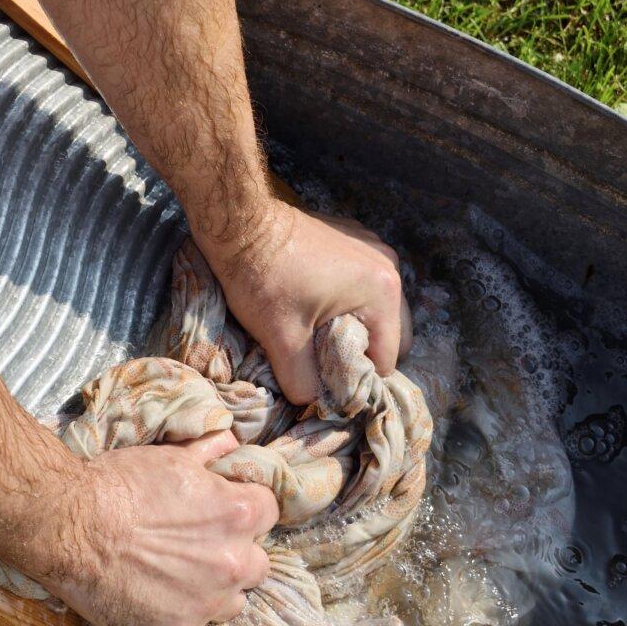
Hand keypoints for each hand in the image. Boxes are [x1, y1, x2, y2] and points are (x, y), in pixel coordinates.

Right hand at [27, 431, 277, 625]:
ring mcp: (209, 601)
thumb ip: (209, 452)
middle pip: (256, 562)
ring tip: (176, 575)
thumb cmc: (117, 485)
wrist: (70, 524)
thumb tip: (230, 443)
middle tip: (196, 546)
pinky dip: (180, 614)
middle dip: (233, 553)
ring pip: (232, 601)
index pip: (268, 511)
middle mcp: (234, 560)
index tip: (220, 511)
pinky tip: (154, 596)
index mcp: (237, 512)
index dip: (242, 508)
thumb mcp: (169, 456)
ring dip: (213, 588)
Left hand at [203, 199, 411, 404]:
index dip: (357, 378)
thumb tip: (313, 404)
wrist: (238, 221)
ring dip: (352, 325)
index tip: (326, 381)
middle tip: (321, 361)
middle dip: (359, 352)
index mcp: (382, 291)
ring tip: (315, 333)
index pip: (386, 358)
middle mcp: (388, 265)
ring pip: (374, 307)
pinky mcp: (352, 237)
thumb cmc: (261, 277)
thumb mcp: (281, 340)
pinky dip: (344, 299)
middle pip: (388, 332)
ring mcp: (371, 246)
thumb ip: (304, 382)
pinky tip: (312, 303)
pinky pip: (359, 282)